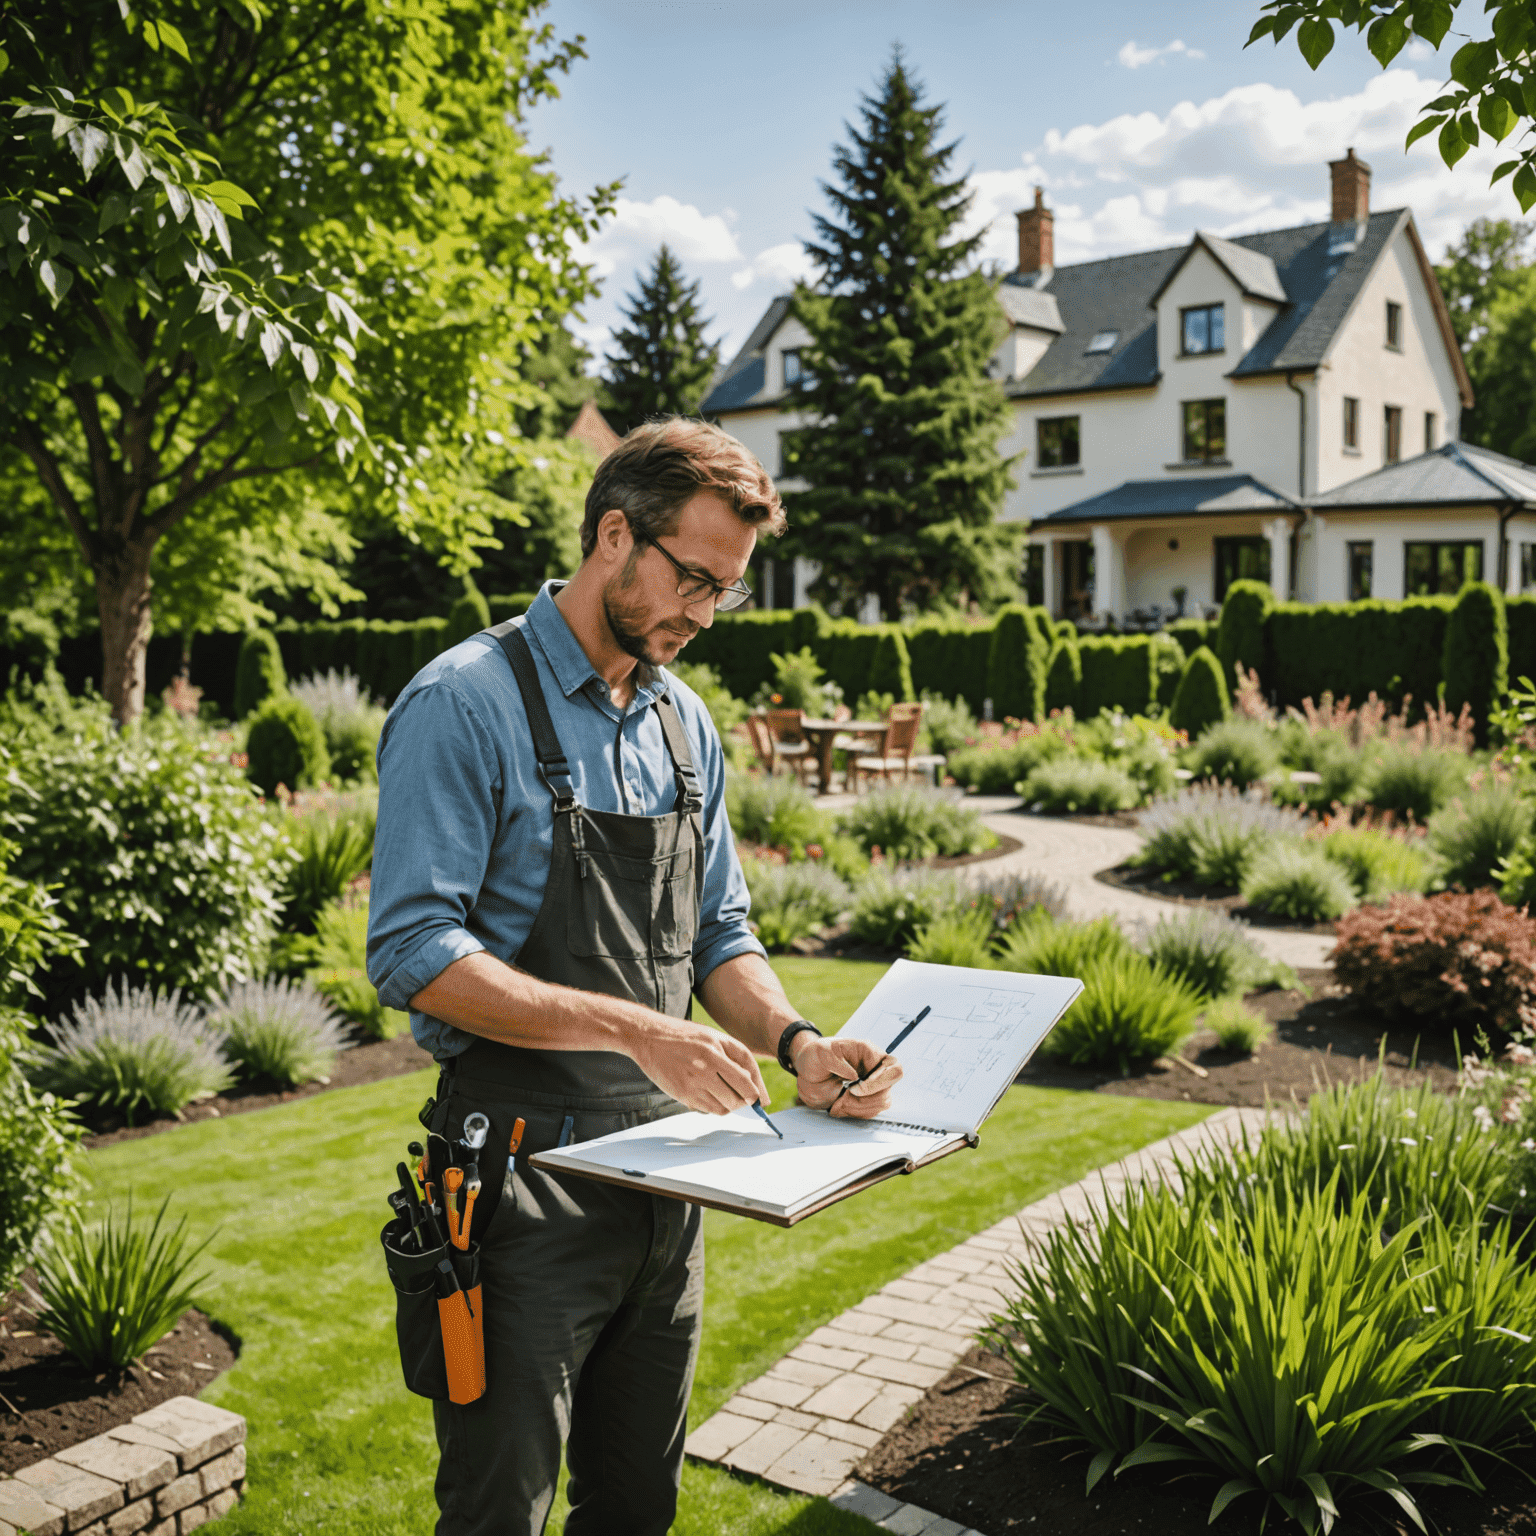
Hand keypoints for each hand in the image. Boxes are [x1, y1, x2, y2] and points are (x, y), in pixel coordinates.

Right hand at [629, 1017, 770, 1115]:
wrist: (648, 1037)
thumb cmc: (683, 1037)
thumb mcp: (711, 1036)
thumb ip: (731, 1055)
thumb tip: (750, 1082)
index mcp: (716, 1047)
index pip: (747, 1073)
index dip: (758, 1089)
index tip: (761, 1099)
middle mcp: (707, 1064)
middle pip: (740, 1094)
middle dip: (746, 1101)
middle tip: (744, 1100)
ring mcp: (694, 1080)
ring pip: (725, 1106)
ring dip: (730, 1106)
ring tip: (725, 1097)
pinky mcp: (683, 1094)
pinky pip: (708, 1110)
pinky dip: (714, 1108)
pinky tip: (709, 1097)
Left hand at [791, 1035, 901, 1118]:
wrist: (807, 1073)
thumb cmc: (815, 1056)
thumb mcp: (820, 1053)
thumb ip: (835, 1061)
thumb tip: (854, 1075)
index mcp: (867, 1051)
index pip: (893, 1068)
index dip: (877, 1082)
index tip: (856, 1088)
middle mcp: (874, 1067)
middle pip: (889, 1088)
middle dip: (866, 1098)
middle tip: (847, 1095)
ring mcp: (872, 1084)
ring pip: (881, 1103)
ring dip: (858, 1107)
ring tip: (839, 1101)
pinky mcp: (866, 1098)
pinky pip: (871, 1111)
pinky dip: (854, 1112)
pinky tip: (840, 1105)